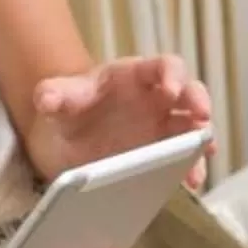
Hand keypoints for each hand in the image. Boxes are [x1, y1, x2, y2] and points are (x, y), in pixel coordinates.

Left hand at [31, 56, 214, 187]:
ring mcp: (163, 126)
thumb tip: (46, 98)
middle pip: (188, 92)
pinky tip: (191, 181)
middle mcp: (156, 98)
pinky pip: (184, 158)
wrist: (64, 138)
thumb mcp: (56, 98)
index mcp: (134, 76)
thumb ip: (53, 94)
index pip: (162, 66)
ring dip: (200, 141)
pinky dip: (191, 167)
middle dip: (198, 102)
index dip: (171, 75)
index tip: (170, 90)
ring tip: (200, 158)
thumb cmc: (67, 109)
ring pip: (193, 127)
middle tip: (201, 118)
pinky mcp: (162, 154)